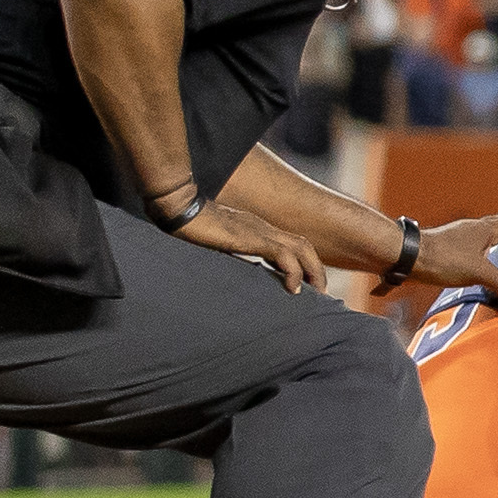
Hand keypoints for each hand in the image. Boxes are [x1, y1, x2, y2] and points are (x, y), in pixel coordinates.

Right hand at [178, 199, 326, 293]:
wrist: (177, 205)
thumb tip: (229, 266)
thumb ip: (226, 251)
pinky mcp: (251, 237)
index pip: (289, 243)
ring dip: (312, 270)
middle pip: (302, 244)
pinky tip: (293, 288)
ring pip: (300, 247)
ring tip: (316, 291)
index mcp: (254, 228)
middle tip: (320, 290)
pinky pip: (282, 254)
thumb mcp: (213, 241)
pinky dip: (293, 271)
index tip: (306, 282)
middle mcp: (262, 227)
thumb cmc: (187, 224)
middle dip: (316, 267)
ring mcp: (258, 230)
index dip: (302, 261)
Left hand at [409, 210, 497, 303]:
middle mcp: (475, 229)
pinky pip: (477, 239)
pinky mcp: (450, 245)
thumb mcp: (478, 273)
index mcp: (486, 230)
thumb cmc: (443, 259)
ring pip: (489, 229)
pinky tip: (482, 250)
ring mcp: (461, 235)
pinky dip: (487, 242)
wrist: (407, 256)